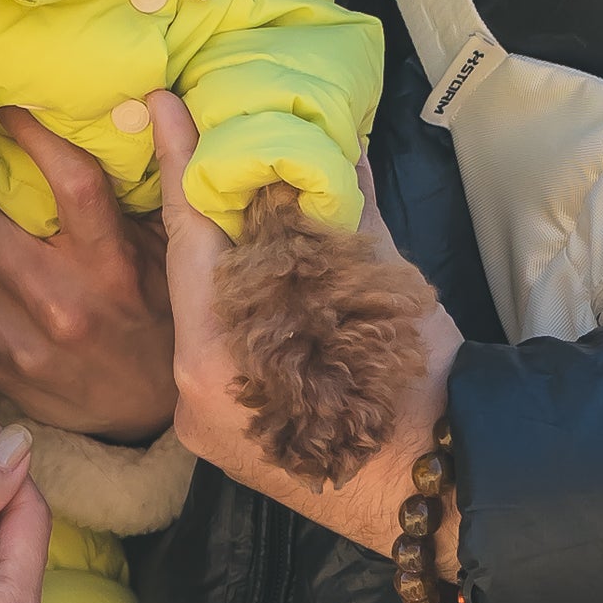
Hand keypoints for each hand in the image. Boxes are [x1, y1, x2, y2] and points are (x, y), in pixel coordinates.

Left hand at [0, 108, 178, 436]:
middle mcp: (65, 304)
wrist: (145, 414)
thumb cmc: (155, 316)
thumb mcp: (165, 256)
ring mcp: (24, 343)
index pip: (71, 182)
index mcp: (112, 267)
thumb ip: (144, 196)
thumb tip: (138, 111)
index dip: (35, 133)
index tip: (6, 101)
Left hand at [149, 97, 462, 564]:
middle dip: (198, 207)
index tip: (162, 106)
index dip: (179, 166)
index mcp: (217, 358)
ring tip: (225, 193)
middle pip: (189, 276)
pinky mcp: (219, 433)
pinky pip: (215, 347)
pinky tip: (245, 267)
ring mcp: (202, 417)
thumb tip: (340, 148)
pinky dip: (230, 304)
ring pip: (201, 313)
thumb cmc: (421, 399)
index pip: (190, 239)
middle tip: (195, 134)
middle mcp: (195, 390)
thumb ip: (350, 217)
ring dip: (215, 257)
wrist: (440, 496)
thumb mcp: (384, 294)